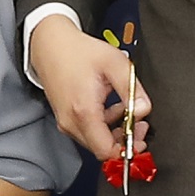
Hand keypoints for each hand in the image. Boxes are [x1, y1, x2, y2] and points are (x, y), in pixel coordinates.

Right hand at [29, 15, 150, 164]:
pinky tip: (110, 107)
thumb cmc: (78, 52)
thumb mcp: (114, 63)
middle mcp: (71, 121)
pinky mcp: (65, 119)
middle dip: (124, 139)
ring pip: (96, 141)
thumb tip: (143, 110)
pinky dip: (103, 124)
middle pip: (102, 148)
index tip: (139, 139)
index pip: (106, 150)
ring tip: (124, 108)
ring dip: (114, 130)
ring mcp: (66, 122)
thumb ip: (132, 89)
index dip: (126, 149)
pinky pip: (88, 132)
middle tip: (138, 122)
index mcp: (84, 111)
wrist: (51, 45)